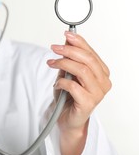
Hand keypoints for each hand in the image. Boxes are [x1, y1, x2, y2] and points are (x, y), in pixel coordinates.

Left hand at [47, 31, 111, 154]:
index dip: (78, 42)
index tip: (66, 35)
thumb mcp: (66, 73)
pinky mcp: (88, 103)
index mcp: (101, 72)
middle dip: (69, 50)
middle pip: (87, 60)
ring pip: (81, 71)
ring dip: (63, 64)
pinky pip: (73, 86)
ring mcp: (97, 93)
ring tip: (52, 63)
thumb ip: (68, 59)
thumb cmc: (68, 96)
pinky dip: (61, 82)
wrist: (67, 119)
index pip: (91, 53)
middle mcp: (103, 82)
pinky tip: (57, 84)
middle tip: (54, 48)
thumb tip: (66, 41)